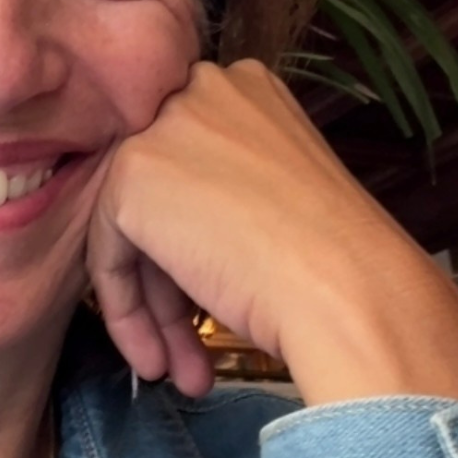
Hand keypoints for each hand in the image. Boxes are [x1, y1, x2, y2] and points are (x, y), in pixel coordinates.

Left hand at [86, 59, 457, 404]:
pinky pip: (109, 251)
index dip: (196, 237)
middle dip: (170, 281)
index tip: (207, 296)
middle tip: (188, 345)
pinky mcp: (132, 173)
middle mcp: (201, 91)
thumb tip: (184, 234)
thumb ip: (227, 190)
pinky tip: (157, 360)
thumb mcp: (282, 195)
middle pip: (161, 195)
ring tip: (180, 369)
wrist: (348, 291)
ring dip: (156, 309)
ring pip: (134, 227)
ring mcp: (163, 128)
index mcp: (247, 88)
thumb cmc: (337, 260)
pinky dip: (126, 310)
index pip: (193, 163)